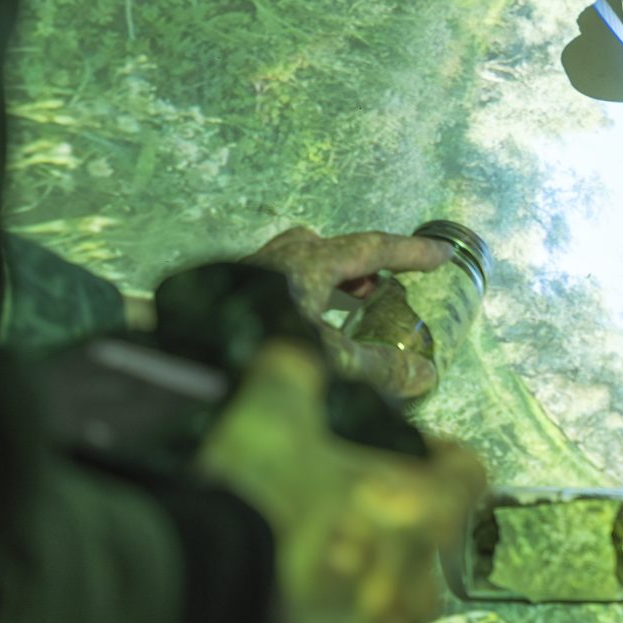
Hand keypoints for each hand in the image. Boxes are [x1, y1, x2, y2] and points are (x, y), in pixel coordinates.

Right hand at [197, 341, 486, 622]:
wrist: (186, 613)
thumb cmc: (246, 506)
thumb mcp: (265, 415)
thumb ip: (291, 377)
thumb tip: (295, 359)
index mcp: (418, 513)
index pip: (466, 477)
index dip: (446, 462)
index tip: (423, 454)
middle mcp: (413, 585)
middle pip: (426, 551)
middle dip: (395, 533)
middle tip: (344, 517)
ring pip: (390, 614)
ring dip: (364, 594)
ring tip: (312, 577)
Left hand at [242, 225, 452, 401]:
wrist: (183, 364)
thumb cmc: (257, 354)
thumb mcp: (331, 364)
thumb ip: (380, 370)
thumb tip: (424, 375)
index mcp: (310, 264)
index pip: (372, 247)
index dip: (409, 252)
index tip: (439, 255)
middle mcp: (278, 260)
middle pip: (332, 249)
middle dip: (362, 267)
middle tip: (383, 288)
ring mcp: (250, 275)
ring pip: (301, 265)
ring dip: (331, 284)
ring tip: (349, 312)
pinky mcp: (229, 296)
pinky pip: (280, 286)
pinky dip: (304, 300)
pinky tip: (304, 332)